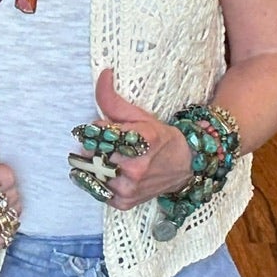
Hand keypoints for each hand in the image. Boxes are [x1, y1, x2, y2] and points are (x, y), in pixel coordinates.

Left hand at [81, 68, 195, 210]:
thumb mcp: (139, 116)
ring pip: (92, 174)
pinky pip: (97, 191)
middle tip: (103, 145)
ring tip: (107, 159)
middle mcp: (136, 168)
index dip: (95, 130)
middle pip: (92, 155)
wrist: (184, 166)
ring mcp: (130, 188)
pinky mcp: (124, 203)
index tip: (100, 129)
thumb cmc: (159, 138)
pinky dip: (98, 181)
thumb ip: (114, 98)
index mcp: (141, 140)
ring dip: (93, 165)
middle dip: (92, 148)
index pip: (98, 134)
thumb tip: (103, 73)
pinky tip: (110, 174)